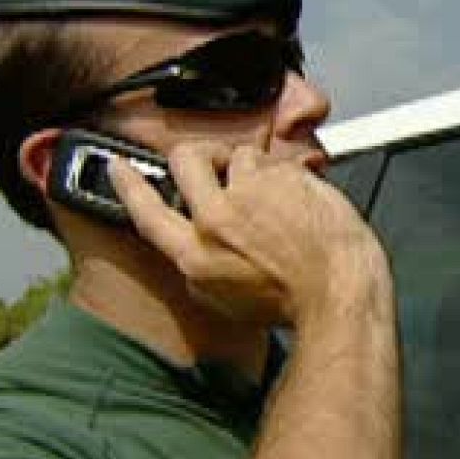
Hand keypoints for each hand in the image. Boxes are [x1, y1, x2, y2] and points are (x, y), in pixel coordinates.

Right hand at [108, 141, 390, 327]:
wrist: (339, 291)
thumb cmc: (294, 303)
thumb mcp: (225, 300)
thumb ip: (200, 263)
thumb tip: (192, 239)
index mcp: (195, 255)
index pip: (146, 210)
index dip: (128, 185)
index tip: (120, 168)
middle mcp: (216, 220)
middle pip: (187, 159)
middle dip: (197, 155)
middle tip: (214, 166)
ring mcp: (250, 192)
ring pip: (240, 155)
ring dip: (254, 171)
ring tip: (276, 202)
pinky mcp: (283, 177)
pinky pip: (279, 163)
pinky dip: (288, 177)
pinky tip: (301, 204)